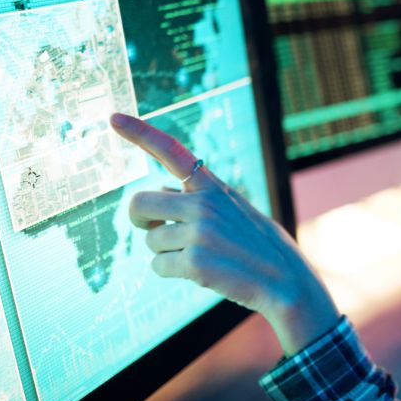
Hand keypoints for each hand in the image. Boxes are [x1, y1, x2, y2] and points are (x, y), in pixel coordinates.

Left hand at [110, 113, 339, 355]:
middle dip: (140, 220)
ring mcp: (199, 233)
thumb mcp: (236, 211)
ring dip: (166, 253)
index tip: (113, 118)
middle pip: (139, 203)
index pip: (172, 152)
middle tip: (154, 230)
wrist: (287, 282)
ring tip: (201, 257)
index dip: (140, 133)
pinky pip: (158, 267)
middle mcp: (204, 204)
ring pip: (150, 241)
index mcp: (215, 188)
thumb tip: (159, 195)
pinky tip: (202, 273)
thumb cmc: (260, 248)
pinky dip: (172, 272)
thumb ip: (200, 200)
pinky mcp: (194, 262)